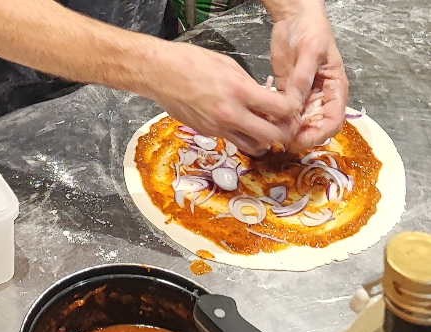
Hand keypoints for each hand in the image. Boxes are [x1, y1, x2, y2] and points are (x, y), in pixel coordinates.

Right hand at [144, 42, 299, 154]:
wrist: (160, 75)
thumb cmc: (193, 63)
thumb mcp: (230, 66)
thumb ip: (250, 85)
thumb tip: (264, 99)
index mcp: (241, 92)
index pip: (281, 110)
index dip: (292, 110)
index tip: (292, 108)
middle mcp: (231, 115)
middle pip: (271, 136)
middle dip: (283, 132)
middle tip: (284, 124)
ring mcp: (218, 128)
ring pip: (253, 146)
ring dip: (263, 140)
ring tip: (263, 128)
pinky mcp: (207, 133)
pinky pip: (233, 140)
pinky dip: (242, 136)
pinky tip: (240, 124)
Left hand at [270, 0, 348, 150]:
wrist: (295, 18)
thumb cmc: (312, 31)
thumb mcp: (309, 53)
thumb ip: (302, 80)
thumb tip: (293, 107)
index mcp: (335, 89)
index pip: (333, 121)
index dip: (318, 134)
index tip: (300, 138)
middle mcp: (321, 97)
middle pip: (315, 128)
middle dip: (300, 136)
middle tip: (279, 139)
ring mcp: (303, 97)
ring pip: (297, 124)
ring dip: (285, 131)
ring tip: (269, 131)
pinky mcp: (287, 94)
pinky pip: (282, 113)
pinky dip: (274, 120)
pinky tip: (263, 121)